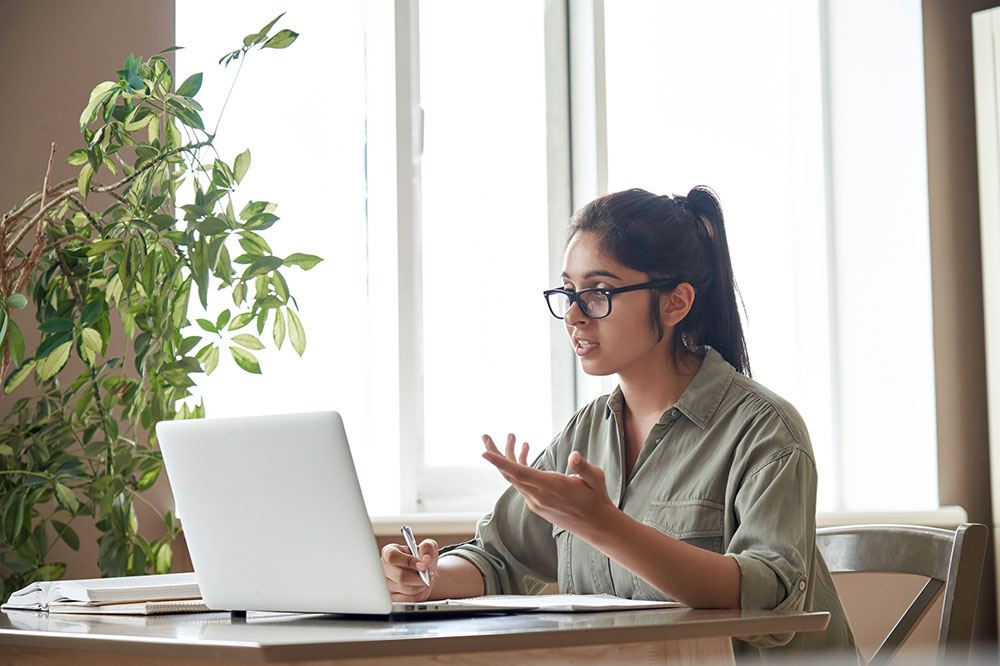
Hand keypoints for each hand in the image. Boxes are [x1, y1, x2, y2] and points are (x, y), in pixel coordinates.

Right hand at [380, 538, 437, 601]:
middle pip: (400, 576)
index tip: (424, 565)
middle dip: (420, 577)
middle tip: (429, 575)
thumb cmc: (422, 558)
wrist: (423, 574)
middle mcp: (384, 568)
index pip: (393, 557)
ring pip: (406, 589)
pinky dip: (419, 595)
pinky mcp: (392, 598)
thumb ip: (427, 548)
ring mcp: (386, 585)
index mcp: (389, 552)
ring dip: (421, 586)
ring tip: (425, 580)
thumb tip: (426, 560)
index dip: (409, 561)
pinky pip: (408, 599)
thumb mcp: (427, 547)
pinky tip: (420, 588)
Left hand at [481, 433, 615, 537]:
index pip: (519, 473)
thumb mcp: (595, 478)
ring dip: (510, 457)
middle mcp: (538, 495)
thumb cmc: (596, 499)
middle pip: (508, 473)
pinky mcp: (536, 503)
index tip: (484, 453)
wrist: (595, 525)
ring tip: (513, 437)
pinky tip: (525, 451)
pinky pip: (521, 482)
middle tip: (485, 436)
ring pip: (514, 477)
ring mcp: (535, 501)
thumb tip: (573, 456)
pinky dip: (519, 466)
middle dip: (496, 453)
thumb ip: (583, 467)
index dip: (500, 462)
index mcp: (550, 487)